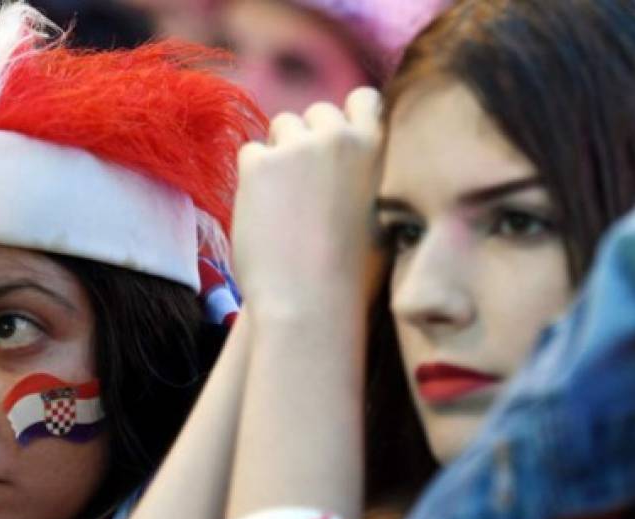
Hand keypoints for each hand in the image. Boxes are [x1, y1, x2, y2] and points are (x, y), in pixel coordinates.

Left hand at [232, 88, 384, 321]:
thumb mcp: (383, 217)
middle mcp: (340, 137)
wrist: (310, 303)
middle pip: (316, 113)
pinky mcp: (259, 165)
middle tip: (303, 186)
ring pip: (280, 127)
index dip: (345, 118)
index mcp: (379, 147)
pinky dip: (252, 178)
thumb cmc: (352, 276)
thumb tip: (362, 159)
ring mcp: (298, 147)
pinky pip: (250, 153)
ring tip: (284, 202)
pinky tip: (264, 213)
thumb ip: (373, 176)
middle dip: (307, 139)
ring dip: (278, 154)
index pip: (363, 98)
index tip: (333, 147)